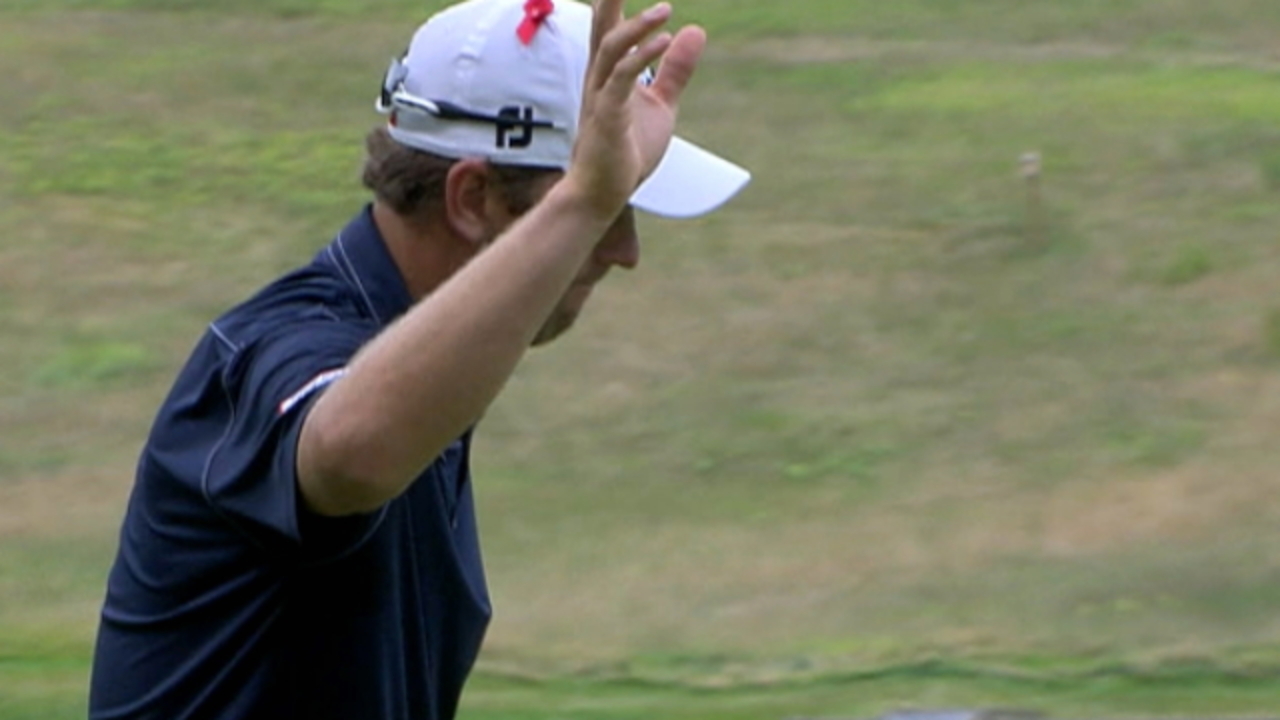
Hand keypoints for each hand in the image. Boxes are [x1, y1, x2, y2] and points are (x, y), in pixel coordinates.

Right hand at [564, 0, 706, 220]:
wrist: (602, 193)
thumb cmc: (626, 151)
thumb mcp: (660, 105)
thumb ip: (675, 69)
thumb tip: (694, 30)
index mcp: (609, 73)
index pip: (610, 26)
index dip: (614, 1)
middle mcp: (599, 79)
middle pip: (601, 28)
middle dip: (609, 0)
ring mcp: (600, 97)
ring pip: (611, 49)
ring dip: (637, 27)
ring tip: (666, 10)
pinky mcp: (607, 117)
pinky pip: (621, 80)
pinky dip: (641, 58)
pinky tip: (664, 42)